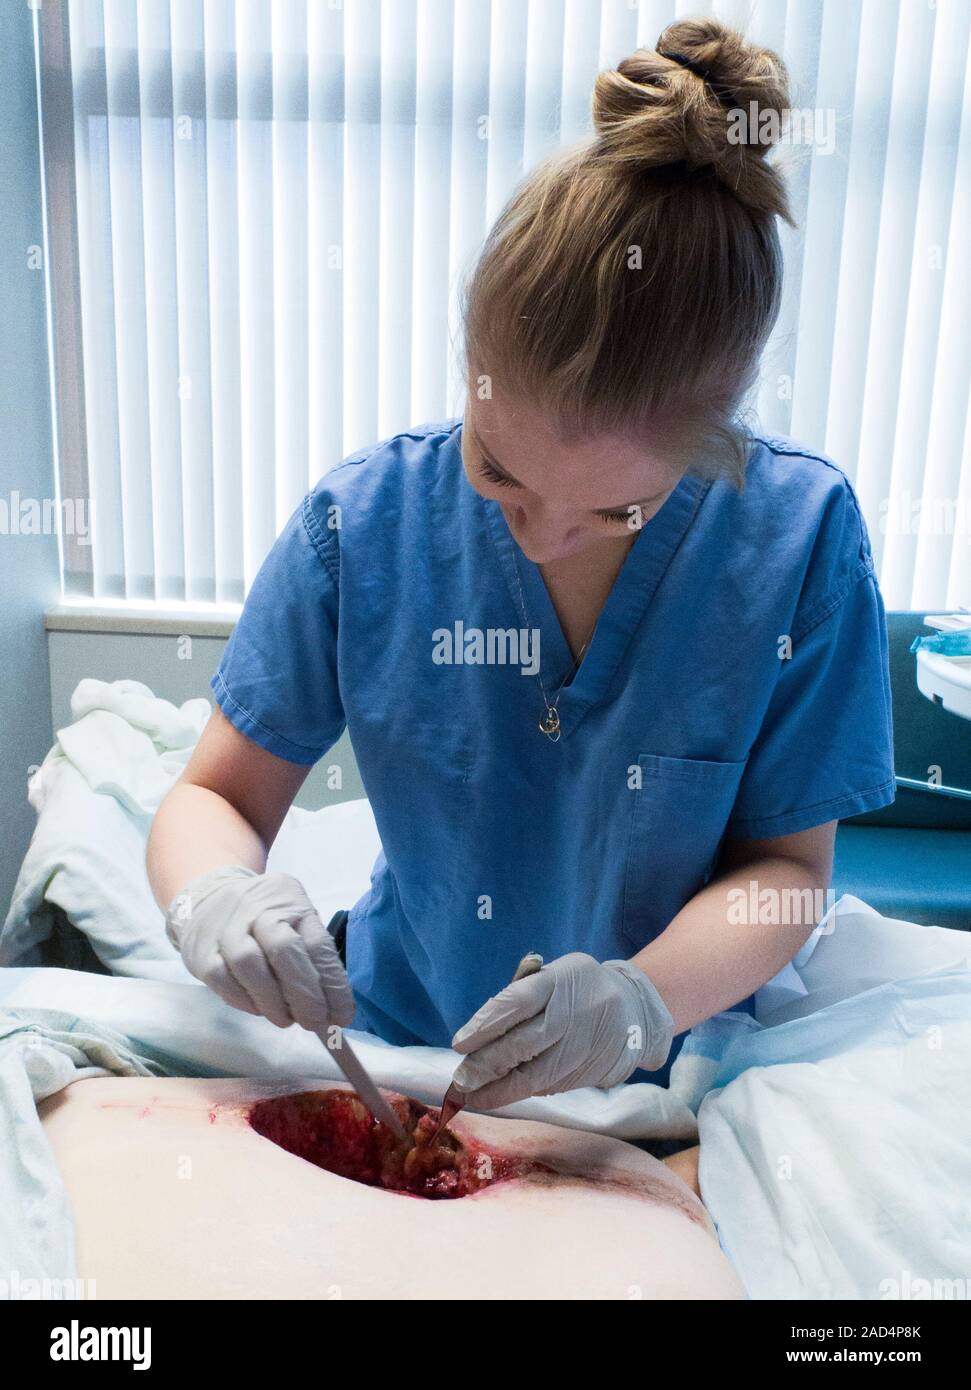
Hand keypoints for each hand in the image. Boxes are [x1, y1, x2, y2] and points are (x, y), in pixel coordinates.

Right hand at [165, 866, 353, 1033]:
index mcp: (291, 902)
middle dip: (305, 995)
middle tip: (316, 1023)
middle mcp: (259, 909)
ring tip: (286, 1019)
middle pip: (284, 950)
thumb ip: (312, 958)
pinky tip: (258, 1009)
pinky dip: (245, 1001)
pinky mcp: (201, 951)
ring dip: (273, 1002)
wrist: (209, 898)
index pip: (317, 944)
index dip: (333, 984)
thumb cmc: (263, 917)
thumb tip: (333, 1008)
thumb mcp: (294, 921)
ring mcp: (227, 928)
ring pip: (249, 965)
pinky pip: (223, 980)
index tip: (342, 1015)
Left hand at [450, 952, 673, 1109]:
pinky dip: (522, 1091)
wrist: (636, 1010)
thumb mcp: (556, 975)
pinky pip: (548, 1086)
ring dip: (499, 1090)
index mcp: (559, 981)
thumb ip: (522, 993)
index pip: (516, 1002)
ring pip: (535, 1075)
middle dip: (486, 1065)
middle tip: (459, 1080)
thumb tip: (480, 1030)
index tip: (460, 1044)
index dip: (485, 1024)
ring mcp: (581, 1047)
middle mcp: (571, 1015)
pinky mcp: (587, 1073)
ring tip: (471, 1097)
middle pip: (522, 1043)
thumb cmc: (580, 988)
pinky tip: (500, 1094)